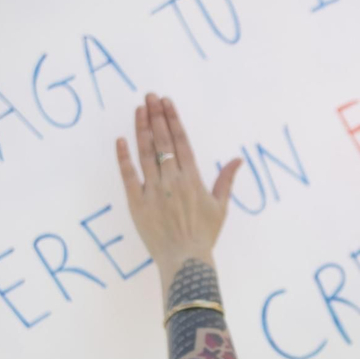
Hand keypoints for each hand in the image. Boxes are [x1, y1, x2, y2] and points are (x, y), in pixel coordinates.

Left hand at [116, 94, 241, 275]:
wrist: (186, 261)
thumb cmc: (204, 235)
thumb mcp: (221, 207)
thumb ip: (226, 180)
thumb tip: (238, 159)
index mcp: (193, 179)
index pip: (181, 141)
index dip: (172, 119)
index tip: (166, 102)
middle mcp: (173, 180)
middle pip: (163, 142)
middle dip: (156, 116)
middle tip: (149, 96)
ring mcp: (153, 191)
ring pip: (146, 153)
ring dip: (142, 129)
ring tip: (139, 109)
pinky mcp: (137, 203)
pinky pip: (128, 176)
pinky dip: (123, 157)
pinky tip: (121, 140)